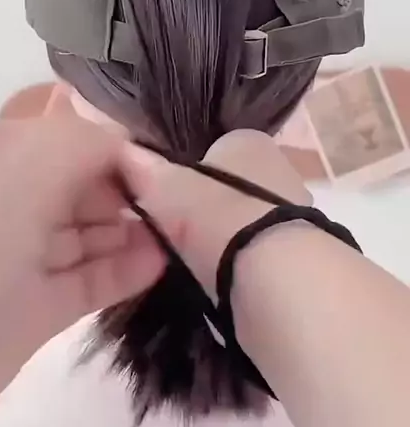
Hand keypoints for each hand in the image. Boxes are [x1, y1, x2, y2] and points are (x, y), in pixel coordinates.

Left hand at [0, 117, 164, 426]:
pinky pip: (81, 282)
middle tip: (176, 200)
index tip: (154, 162)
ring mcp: (10, 259)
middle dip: (123, 190)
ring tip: (179, 230)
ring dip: (129, 232)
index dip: (107, 149)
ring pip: (80, 236)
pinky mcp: (27, 312)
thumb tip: (127, 145)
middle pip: (73, 187)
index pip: (58, 140)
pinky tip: (158, 262)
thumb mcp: (30, 161)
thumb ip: (87, 141)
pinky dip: (119, 272)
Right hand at [134, 130, 312, 299]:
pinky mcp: (302, 257)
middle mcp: (280, 170)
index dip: (187, 173)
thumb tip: (123, 155)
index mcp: (250, 142)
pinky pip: (259, 257)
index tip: (163, 198)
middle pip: (231, 188)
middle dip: (208, 209)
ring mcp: (296, 215)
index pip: (214, 150)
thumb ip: (144, 171)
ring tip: (192, 265)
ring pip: (247, 224)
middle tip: (173, 235)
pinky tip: (219, 284)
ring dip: (226, 241)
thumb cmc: (216, 214)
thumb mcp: (165, 187)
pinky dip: (241, 268)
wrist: (276, 274)